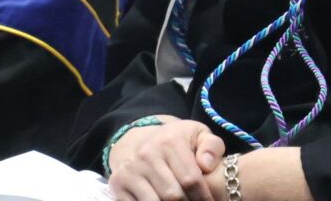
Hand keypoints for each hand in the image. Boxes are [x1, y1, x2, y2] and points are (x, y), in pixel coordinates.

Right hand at [108, 117, 224, 200]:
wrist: (140, 141)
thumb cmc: (176, 142)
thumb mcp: (197, 135)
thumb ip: (211, 147)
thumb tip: (206, 165)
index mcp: (170, 141)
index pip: (191, 179)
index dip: (204, 198)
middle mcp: (147, 154)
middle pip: (173, 195)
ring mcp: (130, 169)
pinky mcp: (118, 183)